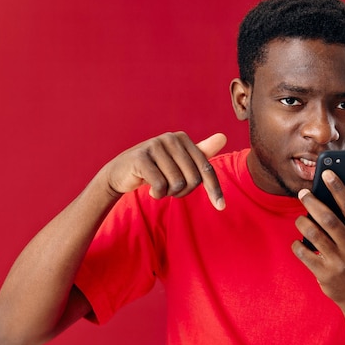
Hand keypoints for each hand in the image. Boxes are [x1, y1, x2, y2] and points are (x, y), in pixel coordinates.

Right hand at [100, 131, 226, 209]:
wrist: (120, 173)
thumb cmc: (155, 168)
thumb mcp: (179, 161)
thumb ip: (201, 152)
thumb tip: (224, 137)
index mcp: (183, 139)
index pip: (206, 169)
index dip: (214, 190)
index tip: (221, 207)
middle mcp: (170, 138)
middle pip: (193, 179)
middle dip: (183, 192)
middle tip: (170, 189)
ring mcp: (154, 146)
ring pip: (177, 184)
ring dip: (168, 193)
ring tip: (158, 187)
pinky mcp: (140, 158)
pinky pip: (160, 186)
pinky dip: (157, 194)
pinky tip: (150, 190)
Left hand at [292, 169, 344, 306]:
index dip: (338, 188)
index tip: (326, 173)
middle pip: (328, 219)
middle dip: (312, 202)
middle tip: (302, 192)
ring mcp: (339, 262)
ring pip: (313, 234)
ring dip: (302, 222)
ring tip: (300, 218)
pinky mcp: (324, 274)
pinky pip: (304, 253)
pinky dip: (297, 245)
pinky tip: (298, 241)